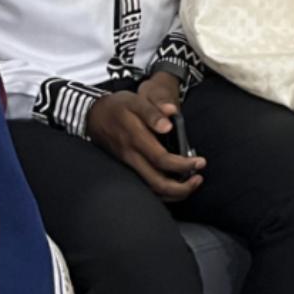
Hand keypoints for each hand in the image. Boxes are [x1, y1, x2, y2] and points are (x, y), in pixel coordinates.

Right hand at [86, 88, 204, 199]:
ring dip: (174, 192)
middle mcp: (131, 157)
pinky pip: (146, 187)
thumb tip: (169, 124)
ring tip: (191, 183)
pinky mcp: (127, 169)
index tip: (199, 162)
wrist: (93, 116)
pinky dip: (163, 191)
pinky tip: (175, 185)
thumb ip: (153, 112)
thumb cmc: (117, 107)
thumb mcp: (135, 101)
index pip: (162, 160)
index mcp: (136, 139)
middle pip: (157, 184)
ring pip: (151, 190)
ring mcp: (128, 165)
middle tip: (198, 178)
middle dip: (181, 187)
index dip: (183, 165)